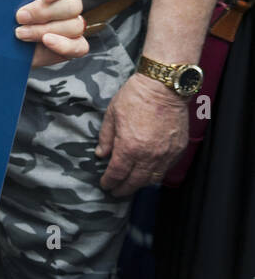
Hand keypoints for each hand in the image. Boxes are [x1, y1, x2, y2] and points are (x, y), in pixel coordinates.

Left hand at [16, 0, 88, 67]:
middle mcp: (63, 0)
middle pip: (73, 2)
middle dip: (45, 11)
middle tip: (19, 15)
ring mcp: (68, 23)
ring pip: (75, 24)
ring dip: (46, 29)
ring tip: (20, 32)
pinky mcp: (68, 45)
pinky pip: (80, 46)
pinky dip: (65, 45)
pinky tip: (47, 42)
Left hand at [95, 71, 188, 195]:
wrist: (164, 87)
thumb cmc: (135, 97)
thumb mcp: (112, 115)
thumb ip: (106, 138)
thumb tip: (101, 155)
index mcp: (130, 147)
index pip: (118, 173)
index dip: (110, 181)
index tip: (105, 184)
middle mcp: (149, 155)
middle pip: (135, 181)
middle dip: (124, 189)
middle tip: (116, 192)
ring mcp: (166, 154)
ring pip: (153, 179)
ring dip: (140, 184)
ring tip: (131, 184)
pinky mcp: (178, 149)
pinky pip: (166, 169)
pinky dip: (156, 174)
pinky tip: (148, 173)